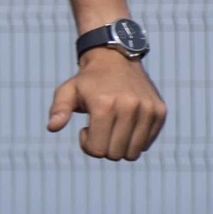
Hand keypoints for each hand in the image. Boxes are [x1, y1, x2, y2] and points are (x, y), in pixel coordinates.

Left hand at [49, 49, 166, 159]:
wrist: (116, 59)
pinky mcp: (160, 112)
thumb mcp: (67, 91)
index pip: (98, 151)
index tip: (86, 129)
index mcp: (105, 105)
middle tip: (100, 128)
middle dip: (103, 147)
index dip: (88, 144)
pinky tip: (126, 124)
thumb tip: (52, 127)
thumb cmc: (88, 81)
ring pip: (133, 153)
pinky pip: (146, 144)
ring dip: (120, 146)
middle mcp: (130, 107)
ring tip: (113, 127)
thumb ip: (58, 109)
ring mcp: (148, 110)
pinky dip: (135, 140)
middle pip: (115, 154)